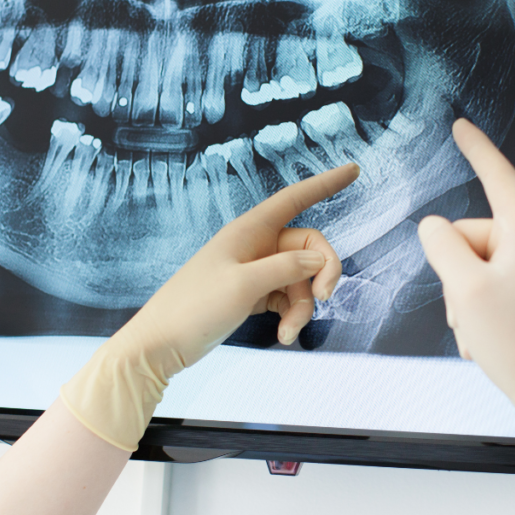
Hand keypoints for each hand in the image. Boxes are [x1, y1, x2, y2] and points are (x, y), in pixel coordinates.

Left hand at [132, 162, 359, 366]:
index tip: (353, 169)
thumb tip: (318, 260)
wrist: (161, 345)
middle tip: (324, 297)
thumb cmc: (192, 308)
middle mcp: (255, 246)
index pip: (295, 198)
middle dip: (322, 273)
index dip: (326, 183)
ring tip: (288, 332)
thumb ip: (286, 268)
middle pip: (308, 247)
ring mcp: (255, 271)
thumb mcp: (243, 286)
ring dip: (303, 306)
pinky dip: (291, 315)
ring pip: (300, 279)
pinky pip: (287, 297)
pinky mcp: (253, 295)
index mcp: (249, 231)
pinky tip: (283, 334)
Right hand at [417, 119, 514, 423]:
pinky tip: (490, 333)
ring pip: (475, 261)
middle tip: (472, 309)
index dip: (475, 149)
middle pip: (471, 233)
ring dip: (465, 295)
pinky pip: (489, 280)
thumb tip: (435, 227)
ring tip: (483, 327)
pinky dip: (479, 305)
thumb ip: (441, 245)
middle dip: (457, 271)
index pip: (497, 176)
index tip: (461, 125)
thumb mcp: (465, 288)